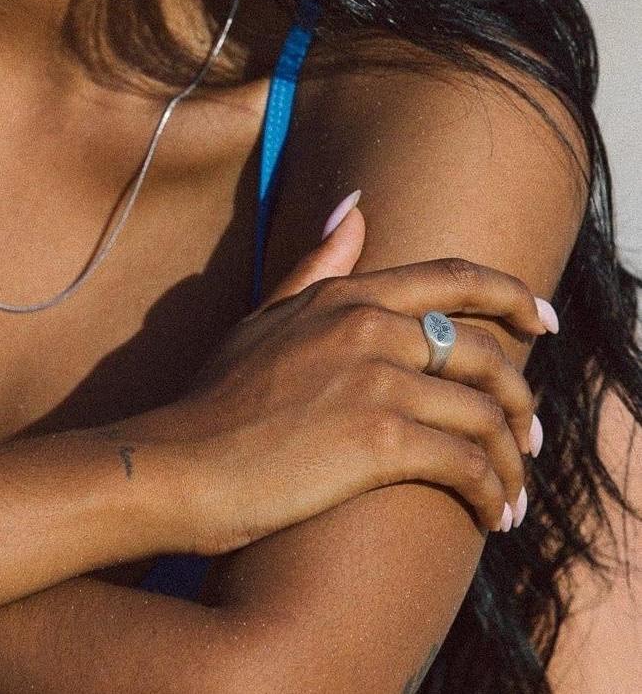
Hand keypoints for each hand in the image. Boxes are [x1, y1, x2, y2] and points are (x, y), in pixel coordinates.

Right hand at [125, 198, 554, 554]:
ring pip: (487, 413)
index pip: (452, 279)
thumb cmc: (216, 400)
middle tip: (530, 437)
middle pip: (485, 350)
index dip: (511, 296)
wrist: (180, 464)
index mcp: (344, 296)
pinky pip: (470, 464)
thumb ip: (316, 267)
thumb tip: (357, 208)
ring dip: (513, 459)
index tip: (543, 321)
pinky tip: (490, 515)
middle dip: (521, 398)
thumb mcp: (265, 318)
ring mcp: (375, 379)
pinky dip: (493, 493)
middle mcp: (366, 326)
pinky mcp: (380, 440)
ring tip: (511, 492)